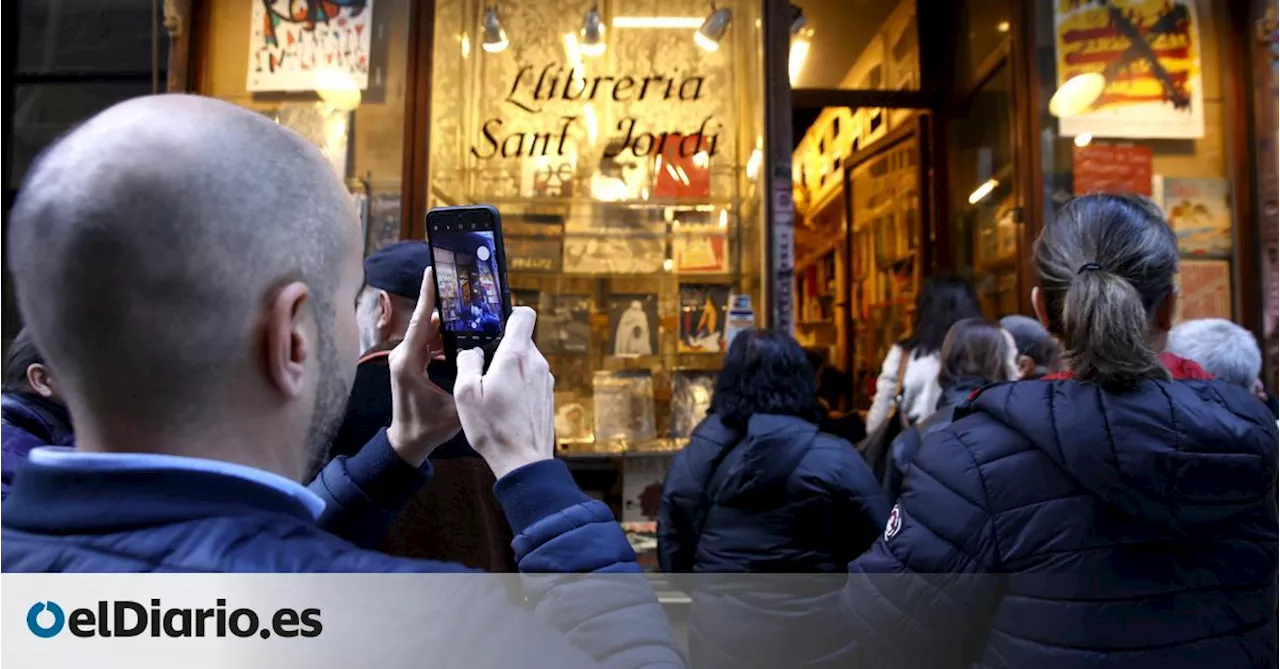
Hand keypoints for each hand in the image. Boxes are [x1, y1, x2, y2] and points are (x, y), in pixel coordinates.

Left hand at [386, 268, 460, 465]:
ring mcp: (407, 358)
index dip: (427, 295)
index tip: (431, 271)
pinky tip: (463, 329)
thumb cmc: (427, 429)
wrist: (407, 443)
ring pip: (429, 330)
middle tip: (463, 286)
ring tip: (468, 306)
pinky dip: (444, 334)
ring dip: (447, 320)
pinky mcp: (412, 362)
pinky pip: (429, 341)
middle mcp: (404, 355)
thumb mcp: (455, 409)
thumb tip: (489, 363)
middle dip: (445, 303)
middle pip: (427, 320)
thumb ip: (469, 384)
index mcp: (409, 362)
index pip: (420, 321)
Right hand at [454, 307, 554, 479]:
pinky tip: (504, 403)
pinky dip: (518, 383)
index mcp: (516, 356)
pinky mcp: (548, 395)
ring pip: (525, 360)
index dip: (508, 312)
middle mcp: (537, 363)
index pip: (523, 315)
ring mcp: (546, 379)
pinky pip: (531, 378)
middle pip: (521, 339)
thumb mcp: (466, 394)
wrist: (523, 461)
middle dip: (501, 347)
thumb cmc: (493, 429)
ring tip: (491, 389)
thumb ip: (467, 363)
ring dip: (509, 368)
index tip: (493, 322)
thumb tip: (472, 351)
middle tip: (482, 364)